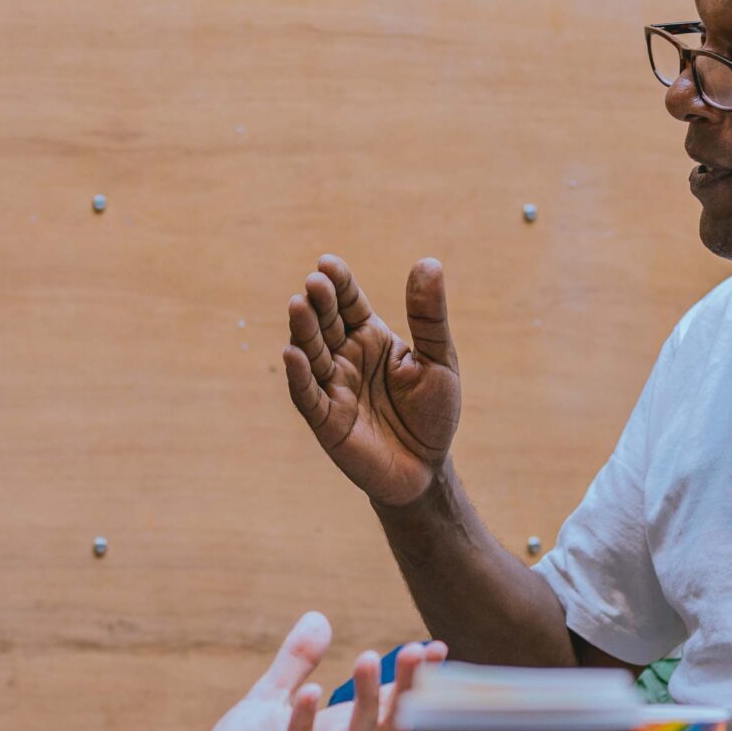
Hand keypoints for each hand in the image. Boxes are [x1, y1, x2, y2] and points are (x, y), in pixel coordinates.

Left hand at [169, 615, 447, 730]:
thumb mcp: (269, 700)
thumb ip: (296, 664)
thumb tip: (320, 617)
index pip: (383, 706)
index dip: (411, 681)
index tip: (437, 647)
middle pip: (381, 725)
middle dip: (404, 690)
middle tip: (419, 650)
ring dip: (363, 703)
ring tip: (368, 658)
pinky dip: (303, 729)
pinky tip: (310, 694)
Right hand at [283, 255, 462, 507]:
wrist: (428, 468)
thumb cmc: (432, 412)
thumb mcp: (438, 358)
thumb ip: (429, 315)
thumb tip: (428, 262)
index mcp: (370, 337)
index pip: (348, 303)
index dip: (338, 283)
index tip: (327, 263)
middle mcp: (345, 357)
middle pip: (325, 323)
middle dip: (318, 303)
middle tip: (314, 283)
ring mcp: (332, 387)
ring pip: (311, 354)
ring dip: (303, 331)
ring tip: (299, 306)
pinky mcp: (326, 420)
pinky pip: (308, 395)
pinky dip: (299, 375)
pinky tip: (293, 353)